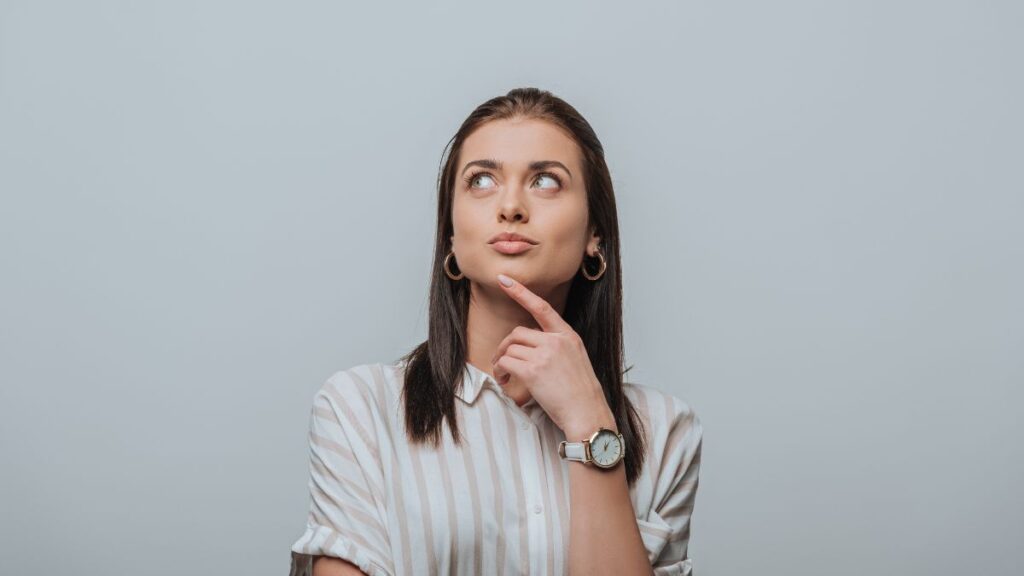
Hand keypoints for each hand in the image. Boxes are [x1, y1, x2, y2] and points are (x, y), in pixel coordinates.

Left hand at [490, 273, 614, 437]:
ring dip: (501, 362)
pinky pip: (507, 363)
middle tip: (500, 362)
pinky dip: (501, 372)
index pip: (542, 307)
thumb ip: (556, 347)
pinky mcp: (533, 371)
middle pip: (518, 333)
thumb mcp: (575, 359)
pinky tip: (505, 381)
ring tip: (504, 376)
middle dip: (506, 346)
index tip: (505, 280)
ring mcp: (545, 355)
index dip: (521, 292)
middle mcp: (557, 341)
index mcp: (568, 336)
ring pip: (510, 348)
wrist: (587, 413)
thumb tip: (530, 346)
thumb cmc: (580, 393)